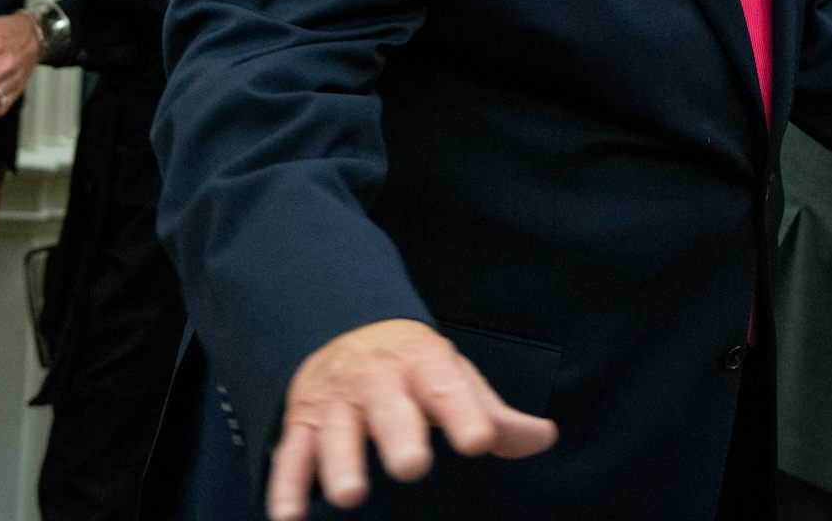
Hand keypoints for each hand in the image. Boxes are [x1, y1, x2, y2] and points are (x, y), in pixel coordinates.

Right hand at [267, 319, 556, 518]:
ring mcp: (337, 402)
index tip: (479, 442)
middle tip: (412, 466)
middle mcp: (379, 380)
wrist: (347, 330)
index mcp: (424, 365)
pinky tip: (288, 519)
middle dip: (399, 434)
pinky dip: (286, 487)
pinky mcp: (302, 423)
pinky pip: (292, 455)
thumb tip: (544, 438)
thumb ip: (495, 415)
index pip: (448, 387)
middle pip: (389, 407)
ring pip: (336, 431)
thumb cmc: (416, 370)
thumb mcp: (456, 380)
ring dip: (341, 462)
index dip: (464, 413)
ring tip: (350, 496)